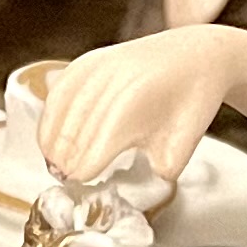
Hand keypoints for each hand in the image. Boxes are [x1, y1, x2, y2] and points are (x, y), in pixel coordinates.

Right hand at [37, 30, 235, 184]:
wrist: (196, 54)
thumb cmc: (191, 100)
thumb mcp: (184, 143)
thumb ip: (160, 170)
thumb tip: (132, 191)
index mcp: (134, 101)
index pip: (93, 150)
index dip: (84, 173)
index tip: (82, 186)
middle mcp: (109, 80)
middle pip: (72, 135)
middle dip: (66, 162)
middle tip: (67, 181)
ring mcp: (96, 67)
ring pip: (59, 114)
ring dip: (54, 144)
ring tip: (58, 164)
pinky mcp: (86, 61)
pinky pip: (57, 95)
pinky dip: (50, 120)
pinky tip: (52, 139)